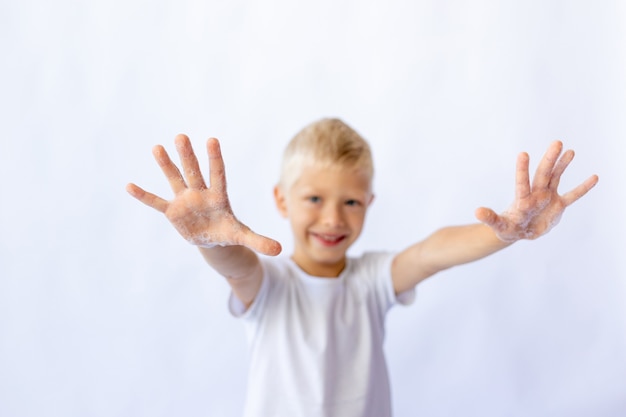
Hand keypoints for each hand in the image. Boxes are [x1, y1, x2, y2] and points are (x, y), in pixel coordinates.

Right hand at [126, 134, 281, 255]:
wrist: (212, 239)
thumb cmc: (227, 231)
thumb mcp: (243, 236)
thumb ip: (259, 240)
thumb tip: (280, 249)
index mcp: (218, 196)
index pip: (217, 174)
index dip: (215, 159)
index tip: (212, 140)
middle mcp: (200, 193)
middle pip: (193, 172)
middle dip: (187, 156)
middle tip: (181, 137)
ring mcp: (185, 200)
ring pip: (175, 180)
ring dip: (166, 166)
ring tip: (157, 147)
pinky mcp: (172, 211)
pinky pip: (156, 203)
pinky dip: (144, 196)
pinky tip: (129, 186)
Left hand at [475, 140, 598, 241]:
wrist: (519, 231)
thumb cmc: (507, 227)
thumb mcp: (499, 225)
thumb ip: (490, 218)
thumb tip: (477, 211)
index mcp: (522, 199)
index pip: (522, 182)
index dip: (522, 169)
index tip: (523, 154)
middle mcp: (536, 194)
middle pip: (543, 174)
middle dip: (549, 160)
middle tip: (556, 143)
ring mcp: (548, 197)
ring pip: (556, 178)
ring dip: (563, 165)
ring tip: (569, 151)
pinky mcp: (558, 205)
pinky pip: (573, 196)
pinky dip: (583, 188)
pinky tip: (594, 177)